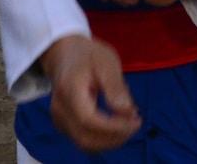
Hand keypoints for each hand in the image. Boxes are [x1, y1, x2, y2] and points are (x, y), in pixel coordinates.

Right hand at [41, 35, 140, 151]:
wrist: (64, 53)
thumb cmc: (87, 55)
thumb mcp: (106, 61)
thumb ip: (115, 87)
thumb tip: (127, 112)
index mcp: (69, 90)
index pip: (89, 120)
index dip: (114, 127)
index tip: (136, 120)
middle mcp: (60, 108)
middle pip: (86, 138)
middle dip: (115, 137)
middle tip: (136, 123)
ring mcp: (59, 119)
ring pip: (85, 144)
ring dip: (111, 141)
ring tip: (129, 124)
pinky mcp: (63, 124)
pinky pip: (84, 139)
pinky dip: (103, 138)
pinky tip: (117, 125)